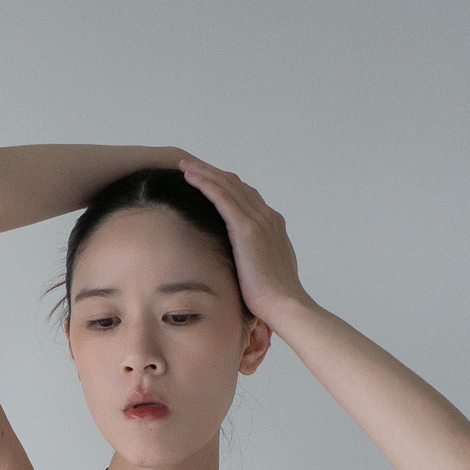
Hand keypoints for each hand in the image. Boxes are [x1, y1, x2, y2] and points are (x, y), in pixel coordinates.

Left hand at [177, 157, 310, 325]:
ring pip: (227, 186)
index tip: (209, 181)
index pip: (247, 197)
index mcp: (273, 226)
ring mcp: (259, 221)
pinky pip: (222, 196)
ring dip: (205, 172)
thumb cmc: (273, 297)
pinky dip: (205, 183)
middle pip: (236, 185)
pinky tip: (190, 176)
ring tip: (185, 165)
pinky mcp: (246, 228)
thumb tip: (244, 262)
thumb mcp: (265, 270)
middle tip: (191, 165)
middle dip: (212, 173)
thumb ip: (257, 257)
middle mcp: (268, 217)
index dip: (226, 186)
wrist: (284, 304)